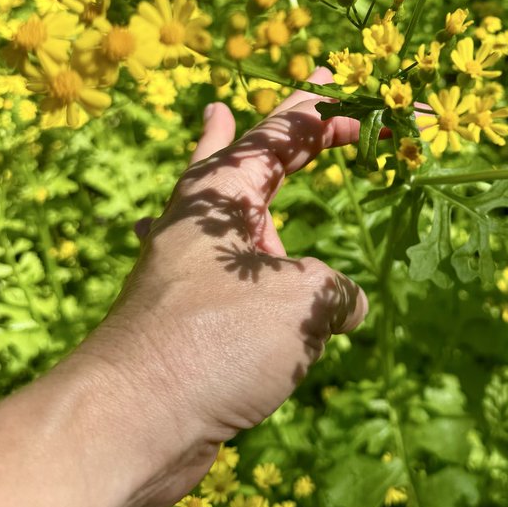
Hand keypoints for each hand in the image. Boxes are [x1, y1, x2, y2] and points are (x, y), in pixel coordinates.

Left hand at [72, 68, 368, 506]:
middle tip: (316, 84)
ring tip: (219, 121)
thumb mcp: (301, 302)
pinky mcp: (189, 316)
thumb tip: (348, 306)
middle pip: (257, 152)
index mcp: (223, 193)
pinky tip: (195, 237)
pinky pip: (224, 263)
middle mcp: (203, 220)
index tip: (374, 110)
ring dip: (237, 167)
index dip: (333, 114)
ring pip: (226, 201)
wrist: (133, 422)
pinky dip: (226, 242)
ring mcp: (192, 266)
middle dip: (292, 122)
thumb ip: (335, 291)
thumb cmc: (218, 340)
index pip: (287, 133)